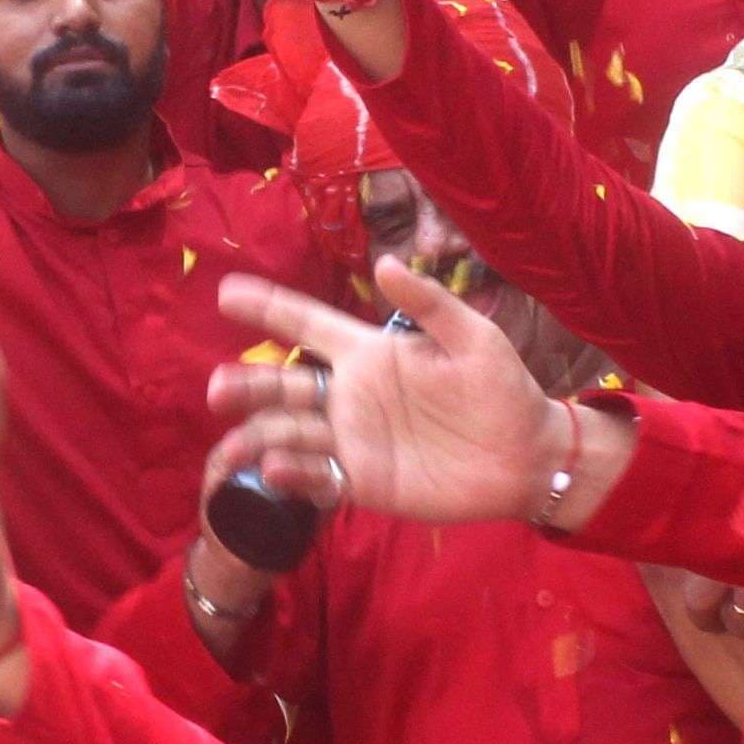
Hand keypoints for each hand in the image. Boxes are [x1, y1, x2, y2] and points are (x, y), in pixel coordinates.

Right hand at [205, 257, 574, 522]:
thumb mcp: (473, 337)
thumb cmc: (503, 388)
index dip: (268, 307)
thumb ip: (429, 303)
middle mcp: (352, 395)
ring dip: (256, 437)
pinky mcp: (364, 480)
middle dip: (247, 384)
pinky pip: (317, 476)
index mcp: (372, 353)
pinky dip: (292, 474)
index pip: (308, 325)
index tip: (225, 293)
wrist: (527, 456)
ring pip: (289, 433)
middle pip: (284, 385)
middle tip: (217, 387)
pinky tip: (274, 470)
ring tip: (230, 446)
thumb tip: (385, 262)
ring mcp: (354, 439)